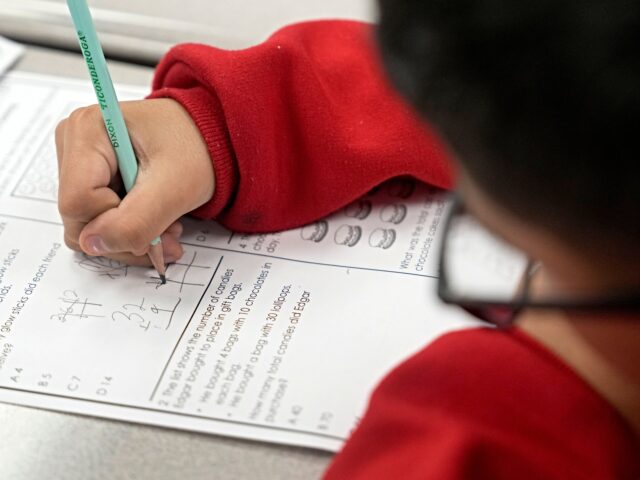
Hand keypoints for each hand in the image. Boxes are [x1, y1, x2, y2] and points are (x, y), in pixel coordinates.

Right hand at [55, 98, 213, 265]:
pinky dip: (129, 231)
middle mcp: (74, 143)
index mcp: (87, 130)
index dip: (116, 222)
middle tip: (169, 236)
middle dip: (126, 237)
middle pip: (79, 219)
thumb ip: (135, 222)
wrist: (211, 138)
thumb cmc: (197, 147)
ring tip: (168, 228)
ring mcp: (79, 162)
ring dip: (131, 238)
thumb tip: (93, 245)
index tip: (156, 213)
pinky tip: (157, 222)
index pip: (77, 202)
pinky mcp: (90, 180)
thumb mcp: (174, 187)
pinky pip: (97, 223)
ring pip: (88, 227)